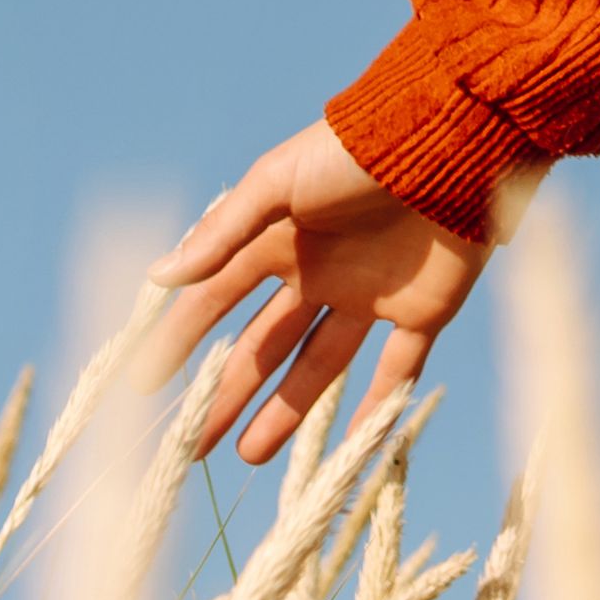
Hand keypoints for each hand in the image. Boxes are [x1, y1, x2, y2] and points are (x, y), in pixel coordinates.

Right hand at [143, 120, 488, 465]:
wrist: (452, 142)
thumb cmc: (356, 151)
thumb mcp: (278, 183)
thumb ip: (222, 233)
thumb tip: (158, 276)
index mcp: (279, 240)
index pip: (217, 300)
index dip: (181, 340)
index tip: (147, 385)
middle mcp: (319, 273)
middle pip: (262, 347)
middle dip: (227, 394)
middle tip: (192, 445)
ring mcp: (369, 295)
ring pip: (318, 367)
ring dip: (284, 411)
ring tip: (247, 457)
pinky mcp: (422, 311)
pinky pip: (397, 371)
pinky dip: (377, 409)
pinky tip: (352, 447)